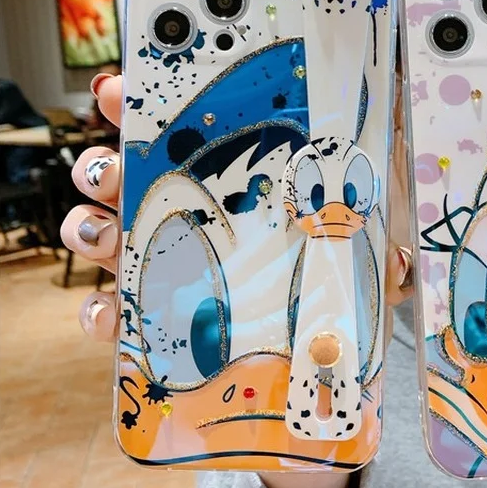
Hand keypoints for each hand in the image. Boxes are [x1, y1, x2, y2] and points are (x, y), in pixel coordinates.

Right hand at [62, 73, 413, 487]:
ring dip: (92, 226)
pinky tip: (112, 316)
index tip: (127, 89)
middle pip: (127, 178)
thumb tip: (394, 217)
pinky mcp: (149, 333)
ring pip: (102, 235)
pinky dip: (99, 315)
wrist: (306, 398)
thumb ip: (371, 235)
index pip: (183, 140)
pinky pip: (107, 319)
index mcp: (231, 195)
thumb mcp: (357, 262)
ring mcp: (161, 276)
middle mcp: (187, 226)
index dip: (148, 108)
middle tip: (115, 160)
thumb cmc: (328, 310)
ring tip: (106, 230)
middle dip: (109, 160)